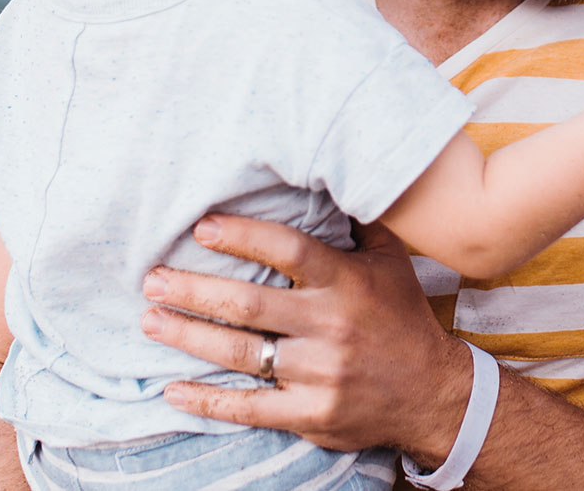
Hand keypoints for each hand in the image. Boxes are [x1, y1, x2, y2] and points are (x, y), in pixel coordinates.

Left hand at [142, 216, 469, 460]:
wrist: (432, 393)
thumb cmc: (402, 318)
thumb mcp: (391, 262)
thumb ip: (358, 222)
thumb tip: (332, 168)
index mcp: (347, 284)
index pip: (289, 251)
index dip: (244, 237)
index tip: (202, 227)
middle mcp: (331, 327)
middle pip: (249, 305)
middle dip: (193, 290)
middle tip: (152, 279)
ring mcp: (319, 374)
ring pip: (241, 354)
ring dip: (189, 336)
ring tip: (151, 321)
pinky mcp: (311, 415)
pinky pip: (249, 408)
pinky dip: (207, 401)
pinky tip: (172, 390)